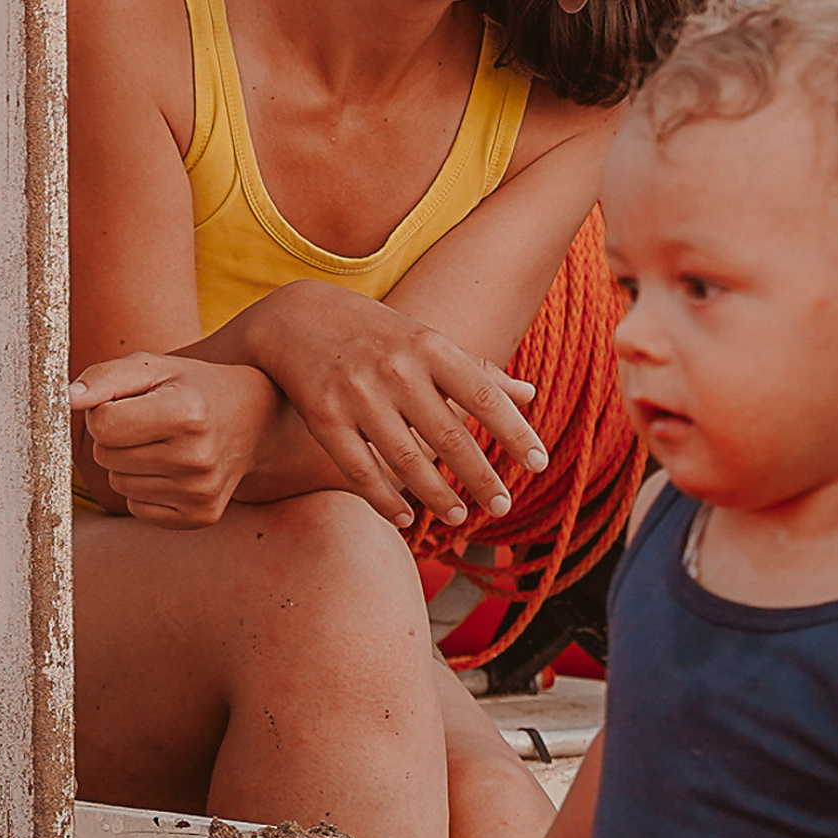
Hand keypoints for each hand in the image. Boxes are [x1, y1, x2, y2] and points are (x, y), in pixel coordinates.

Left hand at [69, 353, 275, 526]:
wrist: (256, 420)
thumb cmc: (194, 387)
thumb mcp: (154, 368)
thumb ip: (105, 377)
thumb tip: (67, 400)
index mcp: (188, 413)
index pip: (102, 424)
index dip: (105, 409)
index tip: (130, 402)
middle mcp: (197, 458)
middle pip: (105, 456)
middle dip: (115, 437)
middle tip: (150, 422)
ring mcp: (201, 493)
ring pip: (118, 483)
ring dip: (128, 463)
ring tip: (163, 444)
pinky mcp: (200, 517)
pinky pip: (136, 507)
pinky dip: (144, 488)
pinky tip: (172, 469)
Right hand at [241, 280, 545, 531]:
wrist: (295, 317)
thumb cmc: (377, 333)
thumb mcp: (427, 340)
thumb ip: (478, 370)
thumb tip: (530, 395)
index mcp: (429, 346)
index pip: (482, 394)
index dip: (515, 432)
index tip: (542, 464)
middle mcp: (396, 369)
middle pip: (448, 434)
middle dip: (480, 476)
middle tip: (504, 506)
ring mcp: (358, 393)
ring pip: (405, 459)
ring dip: (437, 495)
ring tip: (460, 517)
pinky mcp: (324, 417)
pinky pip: (360, 469)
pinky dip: (384, 499)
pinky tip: (404, 519)